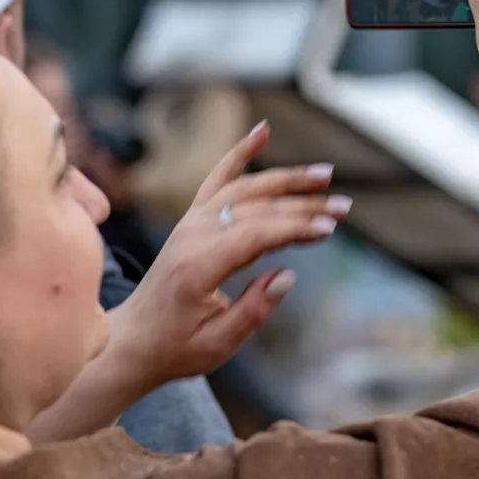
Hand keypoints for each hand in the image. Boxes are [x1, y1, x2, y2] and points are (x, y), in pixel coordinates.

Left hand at [101, 121, 347, 388]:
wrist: (133, 339)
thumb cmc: (177, 348)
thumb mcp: (217, 345)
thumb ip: (253, 311)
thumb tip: (287, 275)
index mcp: (198, 267)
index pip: (254, 236)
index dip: (293, 230)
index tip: (328, 230)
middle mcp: (192, 236)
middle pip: (256, 209)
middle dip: (303, 206)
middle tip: (344, 207)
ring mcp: (190, 223)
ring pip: (244, 189)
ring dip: (286, 179)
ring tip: (325, 176)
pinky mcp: (192, 220)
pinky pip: (218, 179)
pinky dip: (240, 153)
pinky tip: (263, 131)